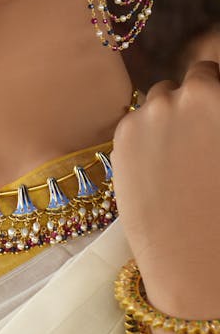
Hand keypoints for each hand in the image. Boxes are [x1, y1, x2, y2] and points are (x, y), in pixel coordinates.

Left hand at [112, 54, 219, 316]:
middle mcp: (190, 94)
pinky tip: (158, 169)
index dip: (216, 94)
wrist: (199, 262)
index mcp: (218, 95)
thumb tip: (210, 108)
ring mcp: (152, 112)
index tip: (213, 119)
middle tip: (200, 141)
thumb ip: (219, 115)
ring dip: (168, 115)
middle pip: (191, 80)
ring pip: (159, 98)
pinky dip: (144, 136)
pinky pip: (136, 121)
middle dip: (196, 101)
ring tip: (180, 158)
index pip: (213, 70)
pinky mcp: (123, 135)